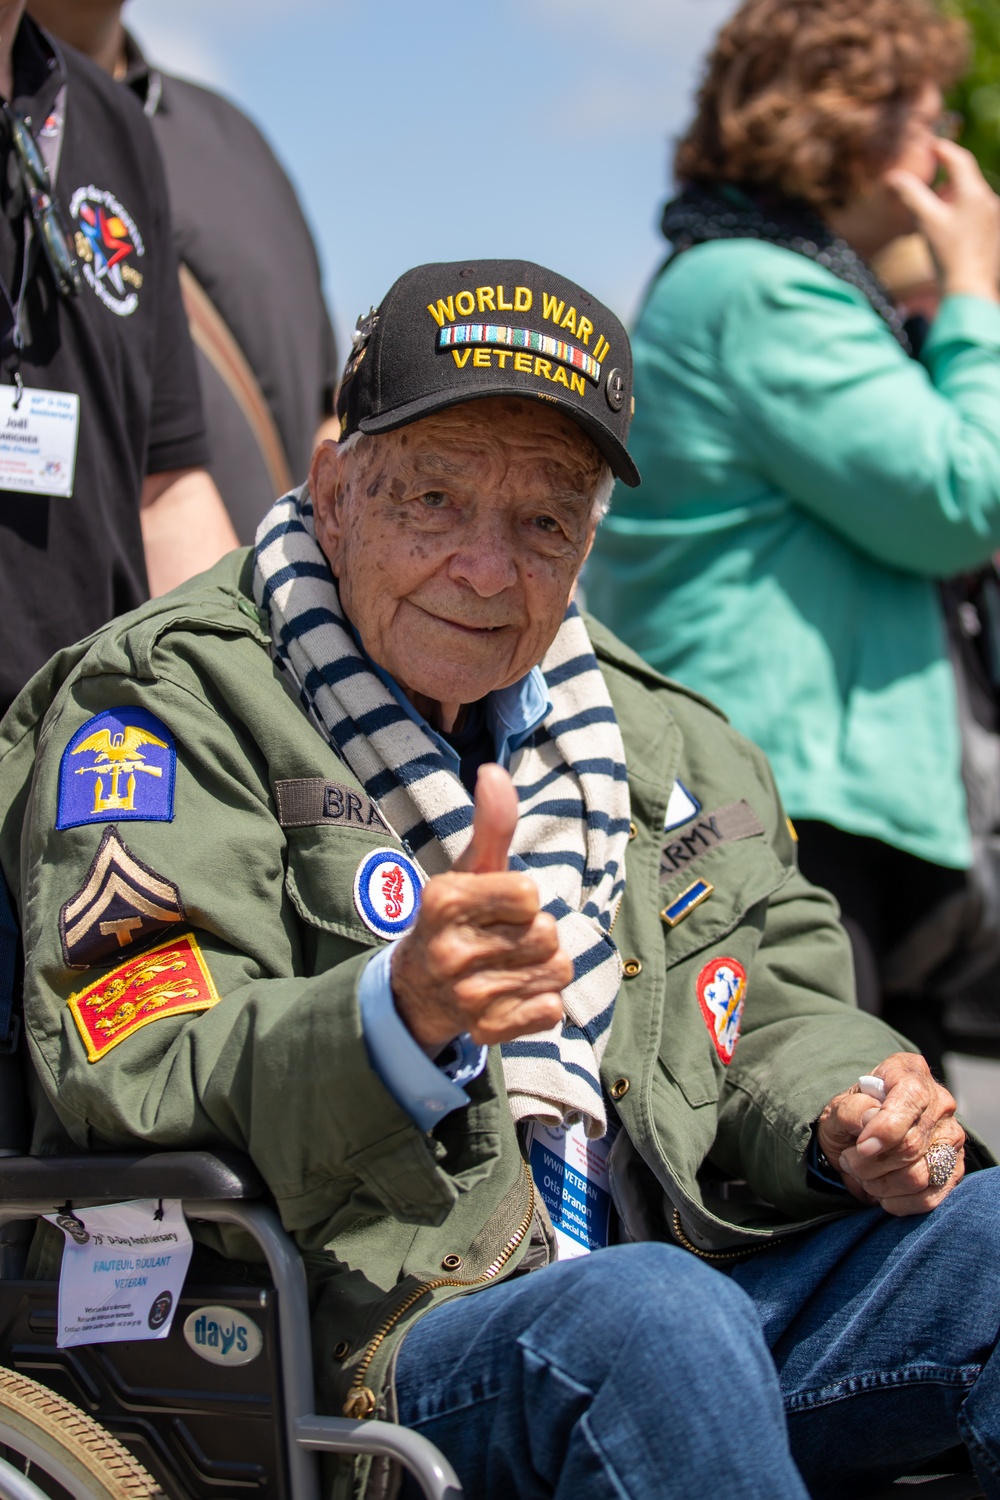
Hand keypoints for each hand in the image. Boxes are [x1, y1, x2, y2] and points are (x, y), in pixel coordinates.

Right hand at [390, 764, 570, 1050]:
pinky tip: (510, 997)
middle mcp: (449, 950)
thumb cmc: (455, 919)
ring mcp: (466, 996)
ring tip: (508, 967)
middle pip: (548, 933)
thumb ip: (490, 824)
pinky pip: (552, 1010)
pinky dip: (541, 1004)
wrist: (417, 992)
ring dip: (543, 968)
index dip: (521, 898)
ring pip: (557, 971)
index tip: (496, 906)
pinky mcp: (485, 1032)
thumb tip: (493, 771)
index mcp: (443, 900)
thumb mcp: (468, 870)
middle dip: (537, 934)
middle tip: (503, 940)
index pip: (530, 893)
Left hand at [816, 1053, 964, 1215]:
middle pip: (912, 1144)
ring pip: (920, 1175)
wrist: (857, 1140)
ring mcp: (951, 1136)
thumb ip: (852, 1110)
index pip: (911, 1098)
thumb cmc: (850, 1118)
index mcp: (910, 1072)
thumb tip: (872, 1118)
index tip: (861, 1147)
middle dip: (871, 1163)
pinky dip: (898, 1202)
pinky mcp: (954, 1169)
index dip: (886, 1128)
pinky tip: (881, 1193)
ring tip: (863, 1175)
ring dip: (881, 1185)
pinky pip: (929, 1197)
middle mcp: (939, 1101)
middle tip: (850, 1160)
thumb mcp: (838, 1108)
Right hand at [884, 139, 999, 302]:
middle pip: (964, 176)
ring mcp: (992, 216)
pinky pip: (974, 211)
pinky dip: (958, 211)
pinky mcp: (991, 232)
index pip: (958, 158)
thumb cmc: (948, 253)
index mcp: (973, 191)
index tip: (928, 144)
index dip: (941, 148)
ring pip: (969, 195)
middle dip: (944, 176)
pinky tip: (945, 230)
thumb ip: (910, 195)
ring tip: (932, 212)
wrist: (969, 288)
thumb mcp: (925, 220)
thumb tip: (893, 177)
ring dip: (950, 196)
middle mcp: (988, 199)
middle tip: (925, 182)